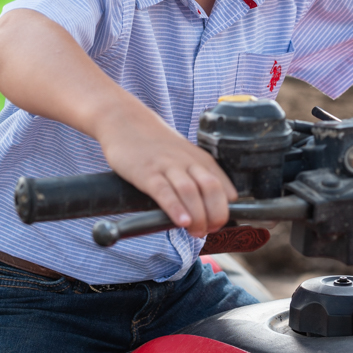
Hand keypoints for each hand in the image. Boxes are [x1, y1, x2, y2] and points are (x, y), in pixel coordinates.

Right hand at [98, 111, 236, 238]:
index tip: (219, 226)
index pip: (224, 188)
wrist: (126, 122)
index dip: (225, 210)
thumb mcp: (186, 157)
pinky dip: (175, 208)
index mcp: (201, 160)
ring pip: (190, 191)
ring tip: (195, 231)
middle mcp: (187, 161)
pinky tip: (181, 221)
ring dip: (197, 216)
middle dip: (215, 215)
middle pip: (211, 188)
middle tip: (208, 230)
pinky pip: (164, 192)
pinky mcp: (146, 172)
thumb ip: (201, 178)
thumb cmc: (157, 146)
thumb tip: (216, 207)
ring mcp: (167, 166)